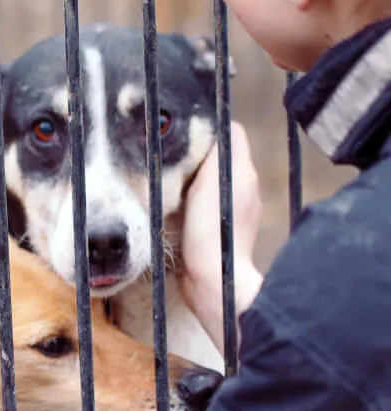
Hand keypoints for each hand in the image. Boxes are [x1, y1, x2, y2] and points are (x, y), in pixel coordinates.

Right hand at [180, 122, 263, 345]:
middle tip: (168, 153)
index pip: (231, 134)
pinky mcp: (218, 234)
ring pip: (210, 182)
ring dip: (191, 179)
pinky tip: (173, 208)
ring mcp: (233, 214)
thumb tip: (216, 126)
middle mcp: (244, 191)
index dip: (209, 127)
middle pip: (219, 157)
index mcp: (244, 174)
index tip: (183, 130)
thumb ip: (218, 152)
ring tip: (167, 178)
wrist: (213, 284)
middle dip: (196, 152)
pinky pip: (203, 207)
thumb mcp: (214, 182)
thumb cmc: (212, 233)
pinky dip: (189, 203)